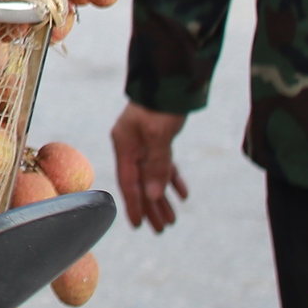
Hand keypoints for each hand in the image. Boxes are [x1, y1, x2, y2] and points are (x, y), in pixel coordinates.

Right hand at [111, 103, 190, 231]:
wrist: (169, 78)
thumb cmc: (160, 104)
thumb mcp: (159, 135)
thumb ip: (156, 166)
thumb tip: (152, 195)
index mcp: (124, 144)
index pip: (129, 182)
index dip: (134, 205)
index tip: (139, 225)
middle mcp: (131, 145)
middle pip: (141, 183)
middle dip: (151, 207)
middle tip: (161, 230)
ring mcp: (144, 142)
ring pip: (152, 176)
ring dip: (162, 197)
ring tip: (172, 219)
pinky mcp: (157, 138)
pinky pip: (163, 164)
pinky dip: (172, 179)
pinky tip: (183, 194)